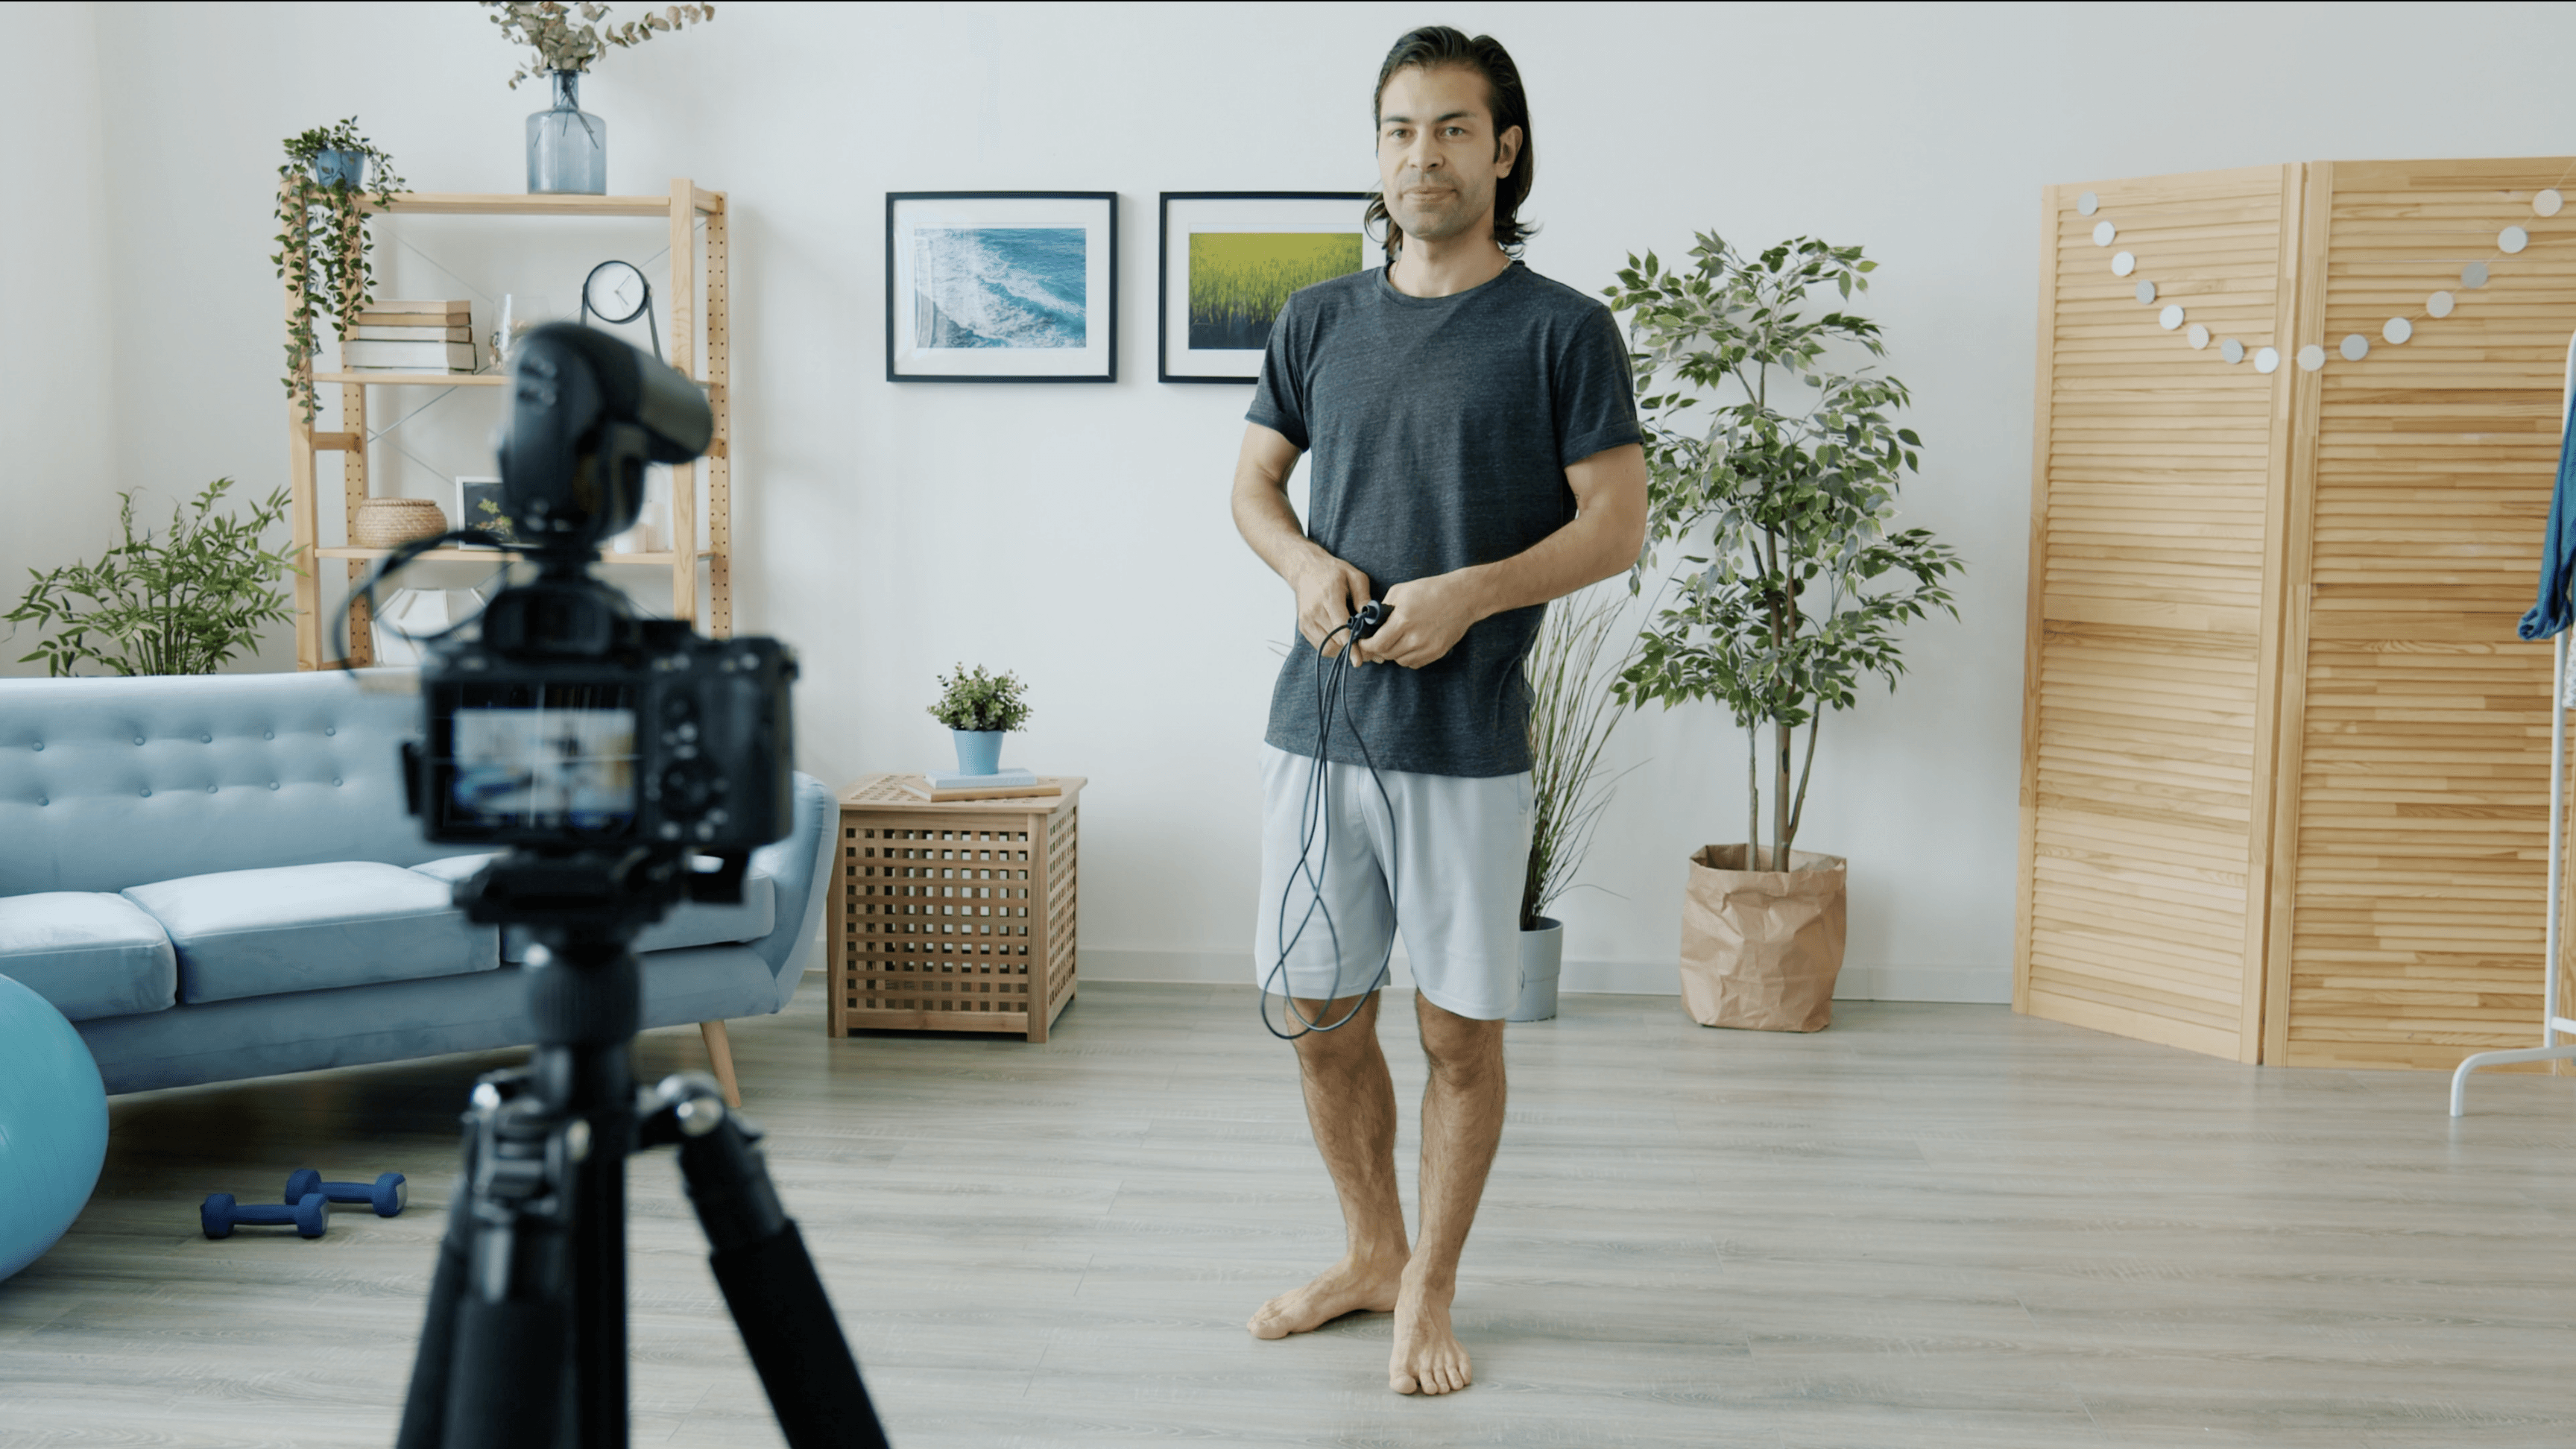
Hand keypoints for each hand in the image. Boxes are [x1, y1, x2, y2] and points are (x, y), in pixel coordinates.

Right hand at [1290, 551, 1373, 658]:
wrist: (1305, 569)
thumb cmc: (1333, 571)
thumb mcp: (1354, 576)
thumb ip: (1364, 596)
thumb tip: (1371, 618)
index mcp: (1329, 596)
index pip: (1340, 627)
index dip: (1350, 645)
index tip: (1358, 660)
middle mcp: (1314, 611)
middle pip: (1334, 640)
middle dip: (1352, 650)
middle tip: (1370, 654)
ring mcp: (1306, 620)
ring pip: (1326, 647)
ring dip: (1343, 652)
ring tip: (1357, 648)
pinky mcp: (1303, 627)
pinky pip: (1320, 646)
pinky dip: (1334, 648)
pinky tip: (1344, 642)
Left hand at [1356, 573, 1481, 668]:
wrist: (1463, 597)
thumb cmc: (1430, 590)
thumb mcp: (1401, 591)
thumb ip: (1382, 608)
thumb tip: (1370, 623)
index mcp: (1403, 619)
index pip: (1377, 644)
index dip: (1366, 645)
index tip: (1364, 641)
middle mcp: (1415, 637)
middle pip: (1387, 654)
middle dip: (1378, 649)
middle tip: (1377, 641)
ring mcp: (1427, 647)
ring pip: (1399, 661)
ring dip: (1393, 653)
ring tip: (1395, 640)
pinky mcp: (1437, 653)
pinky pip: (1414, 663)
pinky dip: (1407, 657)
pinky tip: (1409, 644)